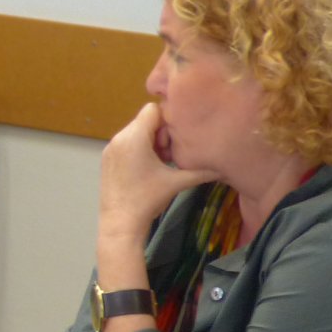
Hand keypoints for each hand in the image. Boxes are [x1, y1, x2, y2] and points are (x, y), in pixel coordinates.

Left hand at [99, 103, 206, 243]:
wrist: (120, 222)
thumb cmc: (148, 199)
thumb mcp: (177, 182)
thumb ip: (201, 171)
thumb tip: (224, 167)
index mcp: (133, 137)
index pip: (152, 109)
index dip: (168, 121)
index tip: (175, 141)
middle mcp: (119, 138)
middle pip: (144, 121)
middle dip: (161, 135)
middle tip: (170, 155)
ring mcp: (110, 148)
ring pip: (136, 133)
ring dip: (151, 143)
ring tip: (162, 164)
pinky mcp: (107, 159)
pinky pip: (126, 144)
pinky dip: (140, 151)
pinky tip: (149, 170)